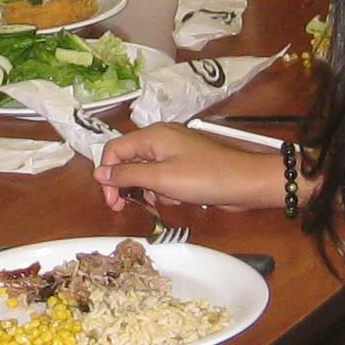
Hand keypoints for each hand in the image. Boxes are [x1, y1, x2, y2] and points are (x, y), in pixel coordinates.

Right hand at [95, 122, 281, 211]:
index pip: (114, 150)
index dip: (107, 174)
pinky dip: (164, 190)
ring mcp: (174, 151)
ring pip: (146, 172)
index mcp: (152, 136)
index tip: (111, 200)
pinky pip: (163, 176)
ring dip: (148, 190)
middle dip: (126, 185)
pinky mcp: (186, 164)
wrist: (246, 182)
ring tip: (163, 201)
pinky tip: (176, 199)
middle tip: (124, 208)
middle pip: (129, 161)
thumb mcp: (161, 179)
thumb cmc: (204, 178)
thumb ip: (128, 175)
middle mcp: (161, 139)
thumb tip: (99, 173)